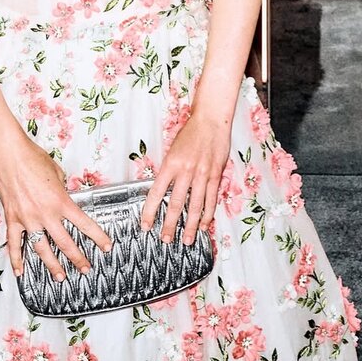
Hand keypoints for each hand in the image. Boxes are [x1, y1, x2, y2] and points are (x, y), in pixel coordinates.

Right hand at [0, 138, 112, 280]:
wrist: (10, 156)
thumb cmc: (34, 159)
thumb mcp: (58, 173)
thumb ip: (62, 191)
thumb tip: (63, 199)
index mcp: (61, 201)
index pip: (84, 224)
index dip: (98, 237)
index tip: (106, 246)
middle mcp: (45, 214)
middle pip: (65, 243)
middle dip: (77, 258)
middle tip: (86, 268)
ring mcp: (27, 219)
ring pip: (42, 249)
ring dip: (52, 265)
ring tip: (60, 276)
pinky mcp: (12, 219)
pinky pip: (14, 244)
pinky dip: (16, 259)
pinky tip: (20, 271)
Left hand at [140, 114, 230, 246]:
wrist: (211, 120)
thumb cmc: (191, 133)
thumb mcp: (173, 150)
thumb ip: (170, 171)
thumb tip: (163, 190)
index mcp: (171, 164)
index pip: (156, 193)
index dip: (150, 212)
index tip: (146, 225)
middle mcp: (186, 171)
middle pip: (175, 204)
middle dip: (170, 225)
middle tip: (165, 239)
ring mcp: (202, 174)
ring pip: (195, 207)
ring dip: (191, 226)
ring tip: (187, 240)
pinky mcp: (215, 175)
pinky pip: (211, 199)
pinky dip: (208, 214)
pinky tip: (205, 225)